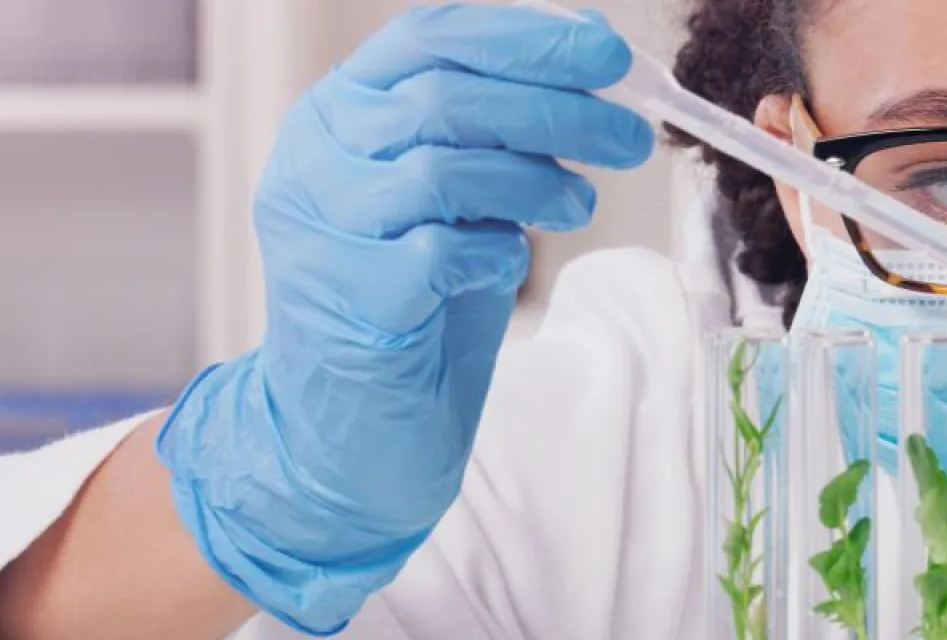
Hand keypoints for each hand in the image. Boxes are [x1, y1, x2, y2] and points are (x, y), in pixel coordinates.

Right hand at [153, 5, 651, 633]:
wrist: (349, 430)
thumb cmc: (414, 302)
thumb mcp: (458, 196)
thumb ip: (500, 132)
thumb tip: (598, 65)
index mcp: (338, 113)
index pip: (431, 37)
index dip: (527, 37)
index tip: (608, 55)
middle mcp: (315, 159)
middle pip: (448, 99)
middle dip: (559, 111)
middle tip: (631, 138)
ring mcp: (321, 230)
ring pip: (444, 169)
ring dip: (537, 181)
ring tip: (577, 207)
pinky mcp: (348, 301)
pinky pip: (441, 252)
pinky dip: (495, 253)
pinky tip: (506, 268)